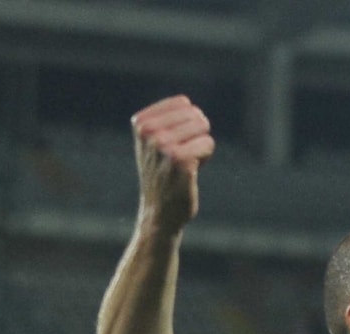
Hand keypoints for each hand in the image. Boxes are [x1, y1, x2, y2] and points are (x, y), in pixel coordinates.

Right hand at [131, 95, 214, 233]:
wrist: (158, 214)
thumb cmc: (162, 175)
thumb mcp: (153, 142)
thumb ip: (164, 119)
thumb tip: (187, 105)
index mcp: (141, 123)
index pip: (183, 104)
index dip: (186, 124)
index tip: (173, 145)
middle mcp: (149, 132)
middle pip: (195, 115)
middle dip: (195, 135)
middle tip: (180, 158)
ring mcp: (164, 146)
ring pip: (203, 128)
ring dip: (200, 147)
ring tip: (184, 165)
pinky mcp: (180, 161)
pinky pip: (208, 144)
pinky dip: (205, 158)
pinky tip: (190, 172)